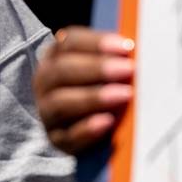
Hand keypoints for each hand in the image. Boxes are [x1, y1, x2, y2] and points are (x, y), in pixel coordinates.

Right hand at [33, 26, 135, 154]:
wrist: (87, 124)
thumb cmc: (101, 85)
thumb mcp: (104, 66)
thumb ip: (115, 57)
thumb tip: (136, 52)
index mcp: (56, 55)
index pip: (70, 42)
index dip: (97, 43)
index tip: (126, 47)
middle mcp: (45, 82)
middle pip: (62, 70)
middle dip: (97, 68)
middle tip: (128, 69)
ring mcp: (47, 111)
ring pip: (60, 103)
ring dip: (94, 97)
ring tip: (124, 95)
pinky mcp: (57, 138)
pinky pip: (68, 136)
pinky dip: (88, 129)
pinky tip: (108, 122)